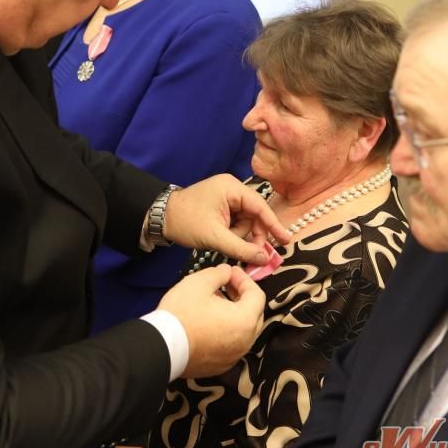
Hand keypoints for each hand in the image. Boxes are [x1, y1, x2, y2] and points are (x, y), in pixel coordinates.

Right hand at [157, 265, 264, 377]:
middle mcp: (245, 342)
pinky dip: (226, 332)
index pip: (257, 295)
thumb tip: (226, 272)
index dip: (244, 279)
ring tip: (214, 302)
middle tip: (226, 284)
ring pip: (242, 331)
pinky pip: (231, 345)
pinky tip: (208, 323)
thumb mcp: (199, 283)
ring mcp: (234, 356)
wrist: (162, 347)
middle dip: (242, 296)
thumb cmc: (182, 314)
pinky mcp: (221, 365)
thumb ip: (218, 273)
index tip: (231, 272)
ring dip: (234, 314)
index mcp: (245, 320)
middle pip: (254, 314)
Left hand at [163, 175, 288, 264]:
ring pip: (247, 221)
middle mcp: (232, 189)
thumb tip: (264, 259)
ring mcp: (227, 197)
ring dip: (241, 236)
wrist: (161, 219)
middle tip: (254, 254)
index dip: (274, 225)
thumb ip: (241, 248)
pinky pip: (237, 222)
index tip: (286, 240)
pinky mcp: (222, 206)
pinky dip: (235, 234)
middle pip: (255, 215)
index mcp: (231, 188)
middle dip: (253, 235)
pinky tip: (226, 241)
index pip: (260, 206)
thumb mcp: (215, 237)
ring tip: (226, 243)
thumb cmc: (186, 222)